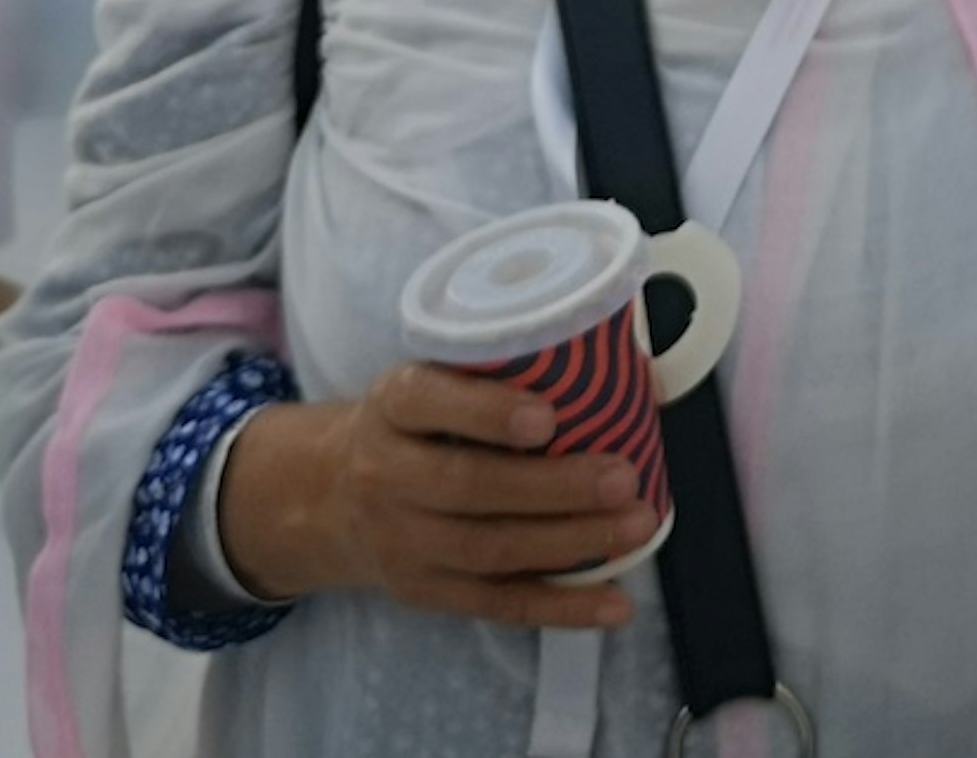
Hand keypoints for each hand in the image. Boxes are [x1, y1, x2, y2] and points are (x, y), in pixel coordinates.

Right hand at [216, 371, 657, 628]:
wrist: (330, 494)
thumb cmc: (416, 423)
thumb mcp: (435, 377)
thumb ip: (515, 370)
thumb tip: (646, 377)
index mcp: (392, 404)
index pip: (426, 401)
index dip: (486, 411)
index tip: (547, 416)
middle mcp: (387, 473)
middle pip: (467, 486)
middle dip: (552, 486)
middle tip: (623, 475)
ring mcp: (403, 542)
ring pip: (487, 550)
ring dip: (570, 543)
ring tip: (635, 525)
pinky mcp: (425, 591)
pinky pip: (496, 604)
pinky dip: (560, 607)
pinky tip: (614, 603)